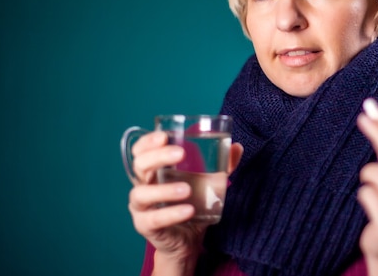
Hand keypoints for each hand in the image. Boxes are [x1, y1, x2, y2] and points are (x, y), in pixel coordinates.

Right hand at [127, 131, 242, 264]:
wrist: (187, 241)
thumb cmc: (191, 204)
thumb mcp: (207, 183)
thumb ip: (221, 166)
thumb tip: (237, 147)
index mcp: (154, 170)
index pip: (141, 151)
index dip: (148, 141)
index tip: (164, 135)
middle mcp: (143, 185)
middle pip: (140, 165)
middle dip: (158, 157)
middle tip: (180, 153)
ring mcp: (141, 207)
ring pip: (141, 194)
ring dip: (164, 189)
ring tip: (187, 189)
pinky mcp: (145, 226)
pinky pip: (154, 219)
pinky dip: (171, 214)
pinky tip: (188, 210)